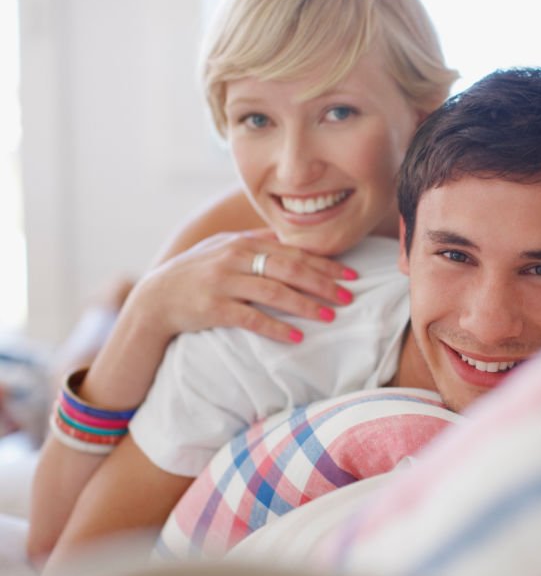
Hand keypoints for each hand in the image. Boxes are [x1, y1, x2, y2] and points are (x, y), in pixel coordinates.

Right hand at [130, 229, 356, 343]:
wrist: (155, 298)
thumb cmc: (198, 272)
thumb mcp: (225, 248)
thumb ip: (258, 241)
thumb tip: (293, 238)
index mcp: (244, 242)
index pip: (293, 252)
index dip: (325, 263)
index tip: (351, 274)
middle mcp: (234, 258)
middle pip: (289, 268)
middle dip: (323, 283)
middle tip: (348, 297)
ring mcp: (222, 282)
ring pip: (273, 292)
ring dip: (305, 305)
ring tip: (330, 316)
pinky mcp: (212, 308)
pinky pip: (250, 319)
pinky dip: (275, 327)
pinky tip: (297, 336)